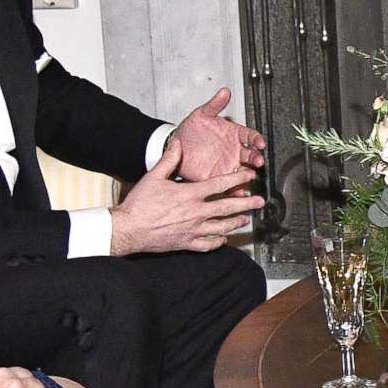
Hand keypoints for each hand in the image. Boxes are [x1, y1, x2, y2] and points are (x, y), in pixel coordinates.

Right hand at [112, 138, 263, 254]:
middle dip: (246, 204)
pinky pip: (208, 244)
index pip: (220, 184)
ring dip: (235, 222)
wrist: (128, 229)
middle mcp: (195, 213)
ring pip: (221, 227)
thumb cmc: (139, 204)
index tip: (249, 176)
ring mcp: (193, 230)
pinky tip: (223, 239)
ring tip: (244, 219)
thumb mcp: (154, 176)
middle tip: (259, 202)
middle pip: (227, 208)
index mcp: (189, 195)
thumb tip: (179, 143)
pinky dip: (218, 242)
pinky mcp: (186, 243)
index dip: (238, 178)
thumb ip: (169, 159)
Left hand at [165, 87, 266, 183]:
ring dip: (249, 175)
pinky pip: (231, 185)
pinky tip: (239, 192)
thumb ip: (214, 104)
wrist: (177, 145)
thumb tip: (224, 92)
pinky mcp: (219, 177)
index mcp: (234, 134)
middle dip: (256, 158)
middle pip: (251, 155)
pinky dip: (237, 190)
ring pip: (244, 171)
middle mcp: (234, 150)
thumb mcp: (202, 114)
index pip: (250, 136)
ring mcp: (228, 164)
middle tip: (258, 161)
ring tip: (249, 177)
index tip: (260, 142)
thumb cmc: (192, 129)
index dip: (256, 139)